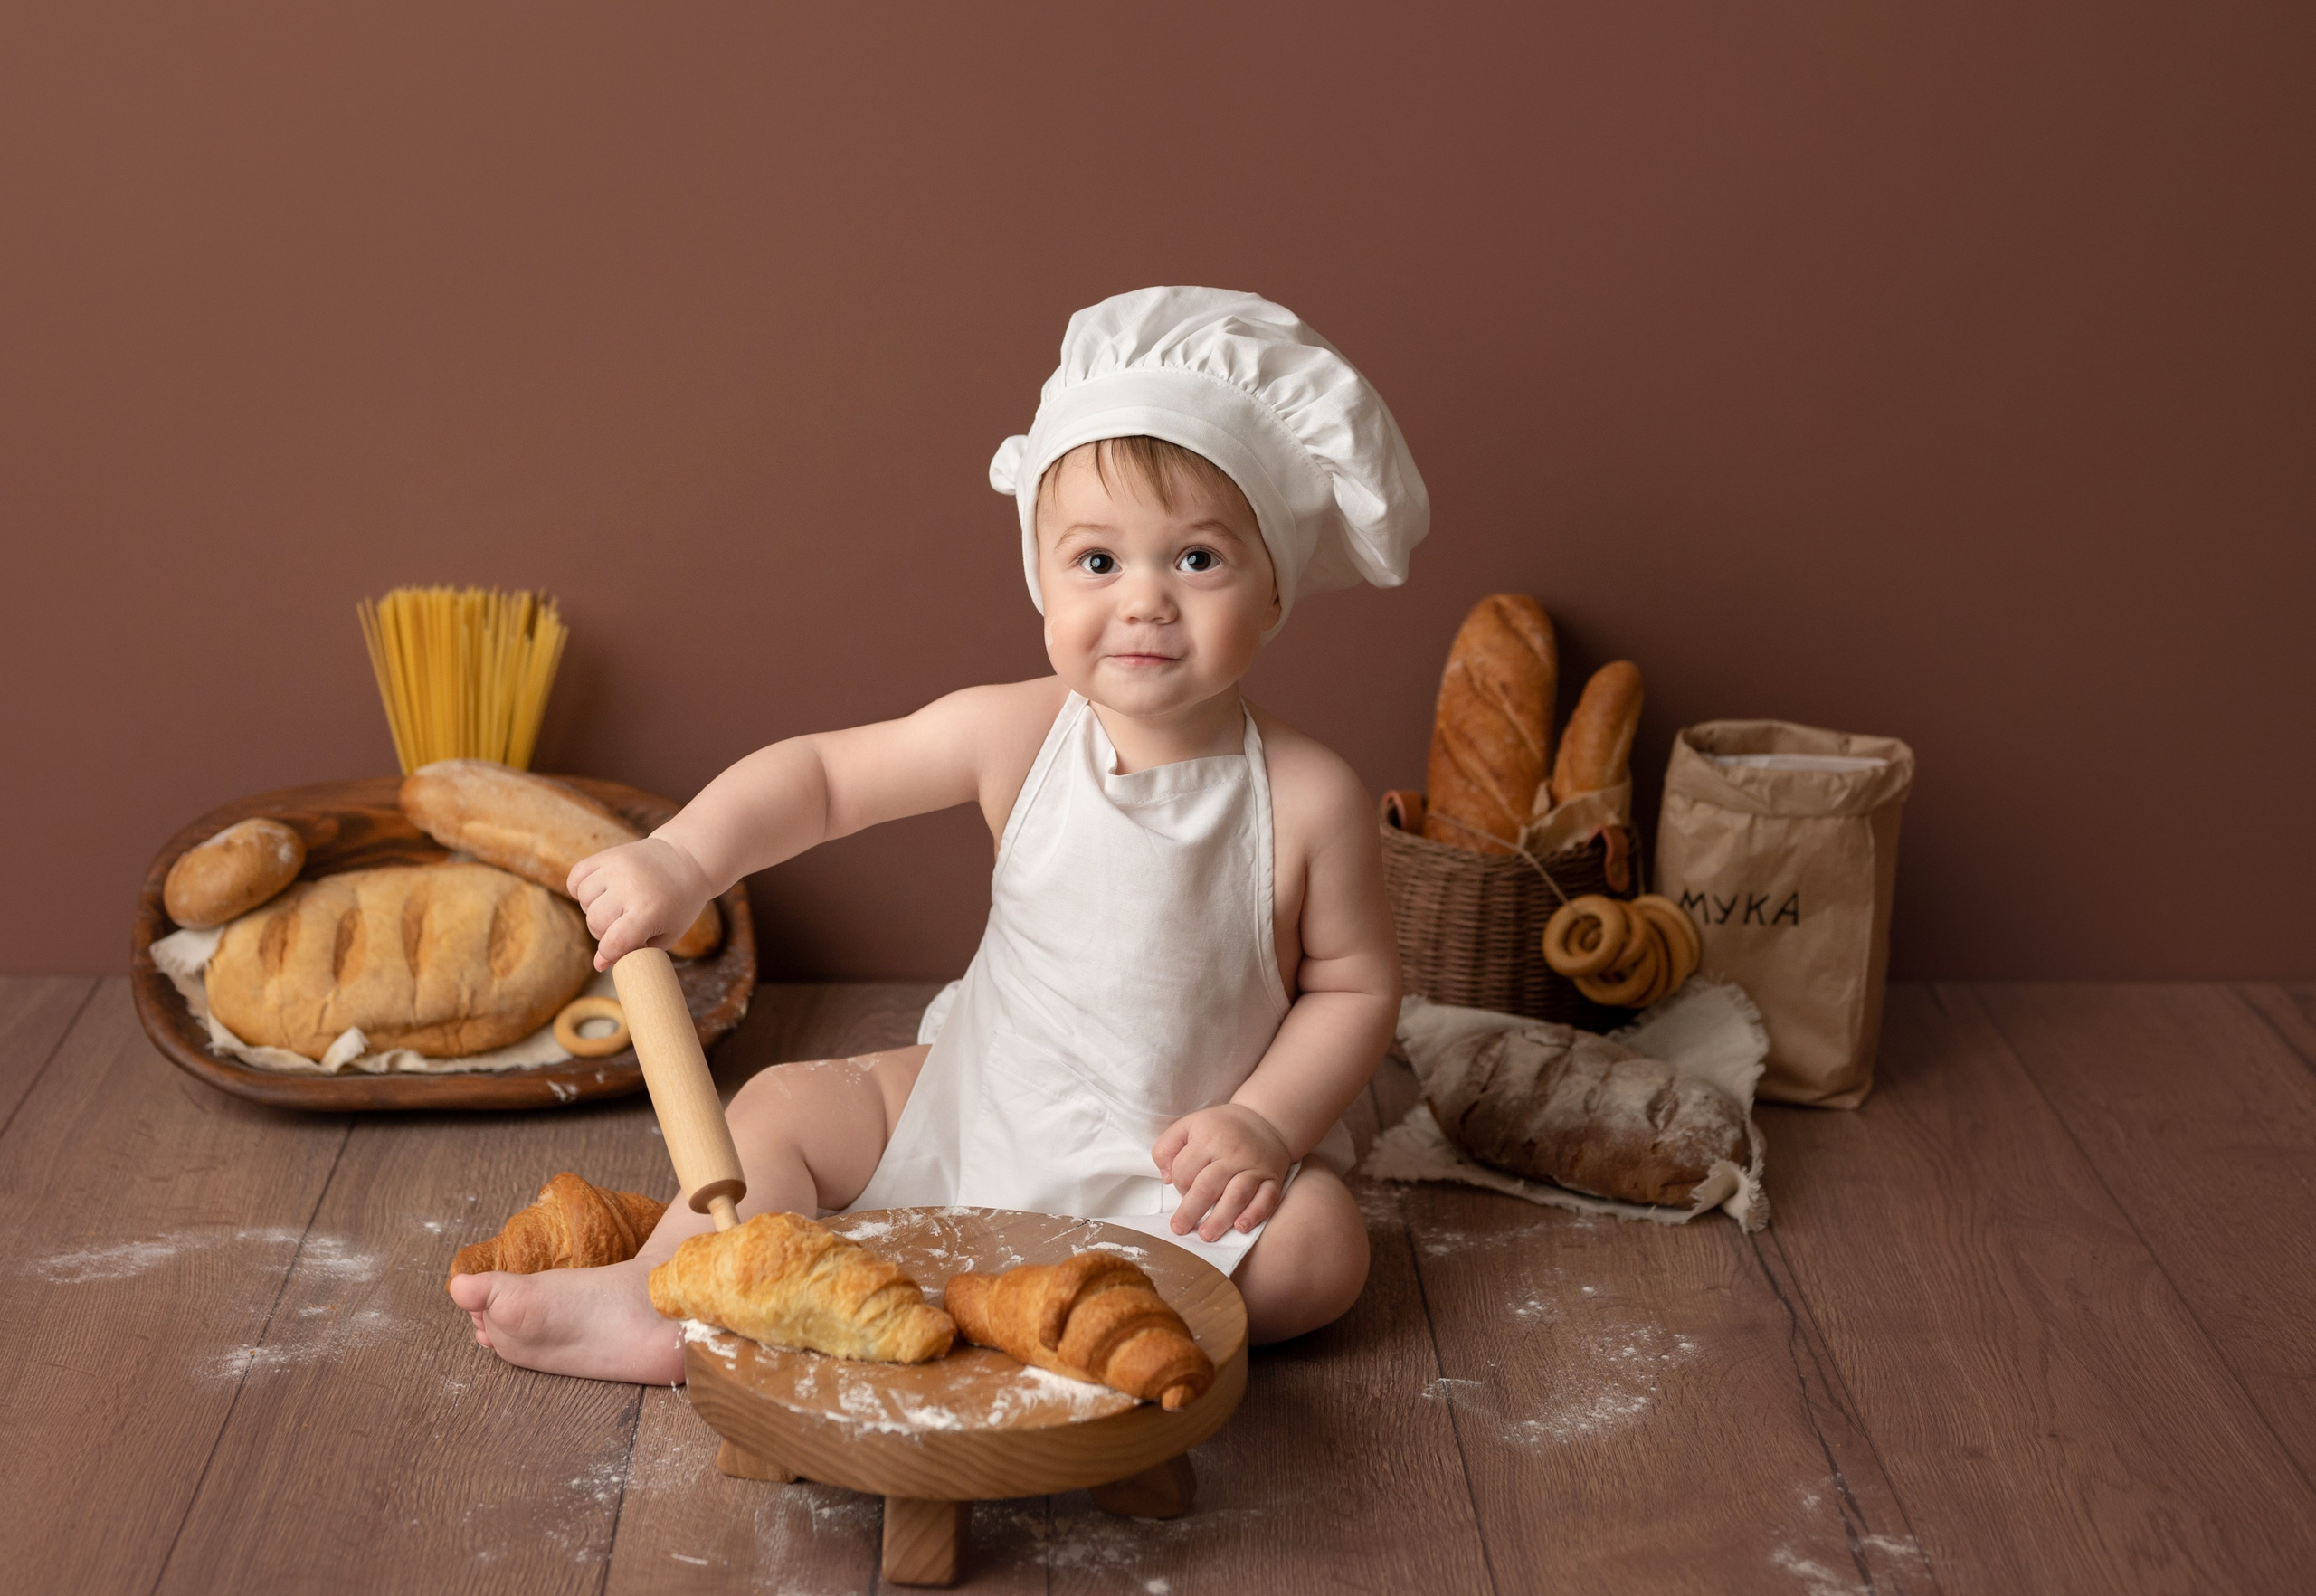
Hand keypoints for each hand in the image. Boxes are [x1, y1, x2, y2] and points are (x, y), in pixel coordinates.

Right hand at [568, 837, 715, 970]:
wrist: (688, 859)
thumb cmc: (678, 905)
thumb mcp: (667, 934)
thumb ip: (635, 951)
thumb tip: (599, 965)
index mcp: (650, 910)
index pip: (614, 942)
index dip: (608, 954)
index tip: (613, 953)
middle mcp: (631, 887)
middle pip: (595, 922)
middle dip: (603, 931)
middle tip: (621, 926)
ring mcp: (617, 868)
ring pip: (584, 899)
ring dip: (593, 909)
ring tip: (613, 906)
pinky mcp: (607, 855)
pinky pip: (576, 877)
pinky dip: (580, 888)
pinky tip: (599, 892)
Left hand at [1151, 1104, 1292, 1242]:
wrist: (1266, 1121)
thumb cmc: (1220, 1128)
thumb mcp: (1188, 1125)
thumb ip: (1167, 1147)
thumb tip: (1167, 1178)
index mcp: (1208, 1137)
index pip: (1185, 1169)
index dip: (1178, 1184)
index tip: (1180, 1191)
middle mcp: (1233, 1152)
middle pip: (1207, 1186)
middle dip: (1190, 1211)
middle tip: (1180, 1229)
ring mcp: (1254, 1166)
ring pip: (1236, 1196)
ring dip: (1220, 1219)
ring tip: (1206, 1235)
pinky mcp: (1272, 1178)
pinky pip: (1267, 1198)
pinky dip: (1255, 1214)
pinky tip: (1241, 1227)